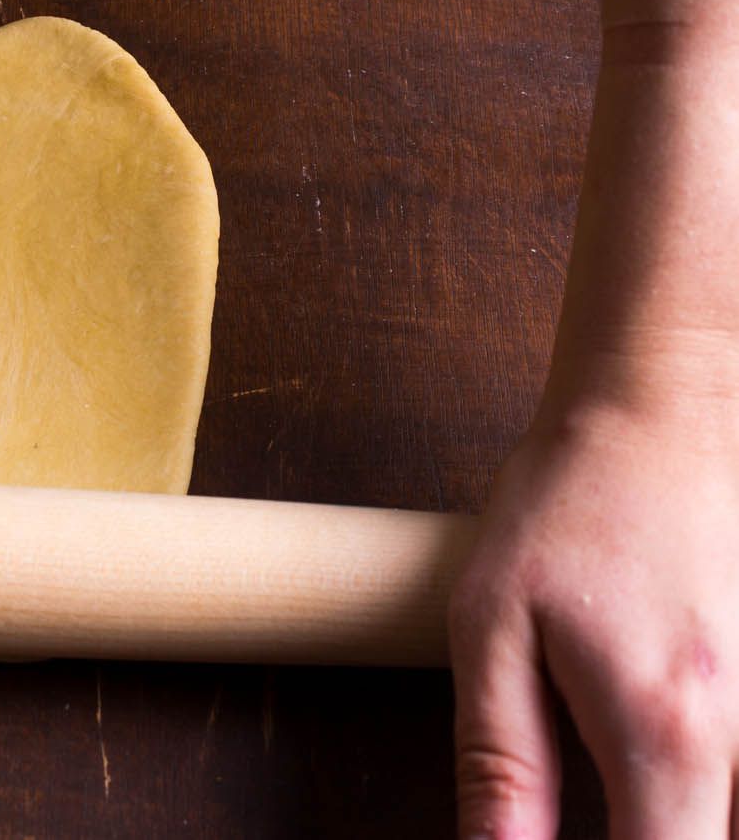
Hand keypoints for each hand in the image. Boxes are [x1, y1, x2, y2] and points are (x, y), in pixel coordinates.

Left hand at [449, 346, 738, 837]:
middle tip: (583, 807)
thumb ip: (499, 763)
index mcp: (667, 734)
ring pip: (733, 818)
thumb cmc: (570, 506)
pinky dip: (705, 789)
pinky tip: (659, 760)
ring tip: (614, 772)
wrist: (662, 411)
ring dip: (675, 816)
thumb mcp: (493, 629)